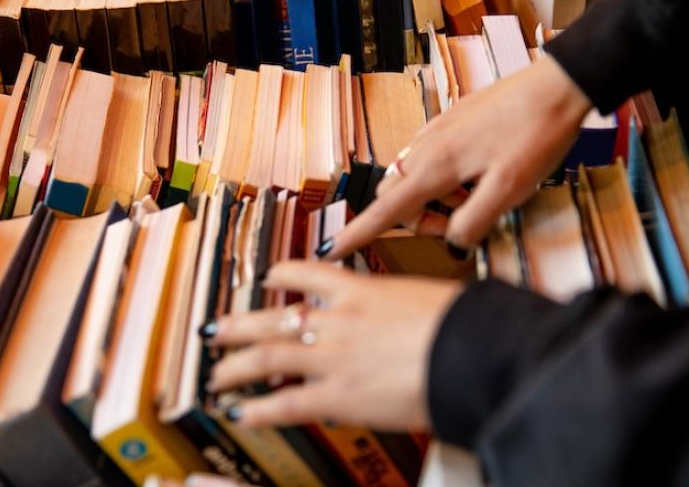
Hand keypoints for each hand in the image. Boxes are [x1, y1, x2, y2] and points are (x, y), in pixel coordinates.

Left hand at [205, 261, 462, 430]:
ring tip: (215, 375)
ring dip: (234, 367)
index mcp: (359, 290)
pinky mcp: (338, 396)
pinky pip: (285, 403)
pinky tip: (238, 414)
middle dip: (237, 326)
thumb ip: (400, 305)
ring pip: (266, 358)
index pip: (305, 275)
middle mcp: (336, 321)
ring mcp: (333, 358)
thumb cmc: (462, 323)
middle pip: (271, 319)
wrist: (473, 350)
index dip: (279, 277)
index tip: (267, 281)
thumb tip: (404, 312)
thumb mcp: (425, 297)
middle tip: (215, 331)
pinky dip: (257, 410)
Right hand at [324, 56, 592, 258]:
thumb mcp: (510, 190)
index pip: (385, 211)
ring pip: (413, 177)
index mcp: (435, 168)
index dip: (358, 234)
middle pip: (396, 196)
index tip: (332, 250)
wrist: (556, 86)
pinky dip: (444, 179)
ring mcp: (436, 133)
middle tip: (457, 225)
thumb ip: (473, 222)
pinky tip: (478, 175)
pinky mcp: (450, 123)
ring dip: (434, 199)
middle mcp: (426, 148)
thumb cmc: (535, 137)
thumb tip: (453, 241)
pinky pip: (430, 159)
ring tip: (477, 196)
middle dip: (415, 219)